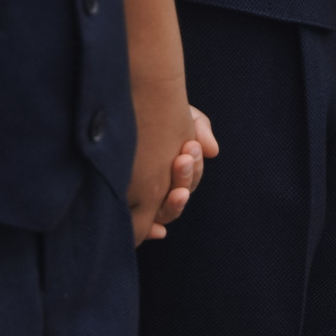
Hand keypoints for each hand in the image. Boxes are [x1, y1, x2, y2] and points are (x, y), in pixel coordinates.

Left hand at [128, 85, 203, 244]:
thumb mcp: (180, 114)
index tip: (190, 147)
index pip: (191, 176)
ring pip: (167, 213)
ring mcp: (146, 200)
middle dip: (184, 178)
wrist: (122, 104)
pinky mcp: (127, 207)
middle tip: (182, 160)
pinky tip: (157, 231)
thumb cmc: (152, 109)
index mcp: (178, 168)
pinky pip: (143, 227)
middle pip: (180, 195)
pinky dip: (151, 230)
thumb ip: (199, 128)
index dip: (193, 166)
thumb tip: (212, 150)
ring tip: (177, 192)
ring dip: (174, 205)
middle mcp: (163, 187)